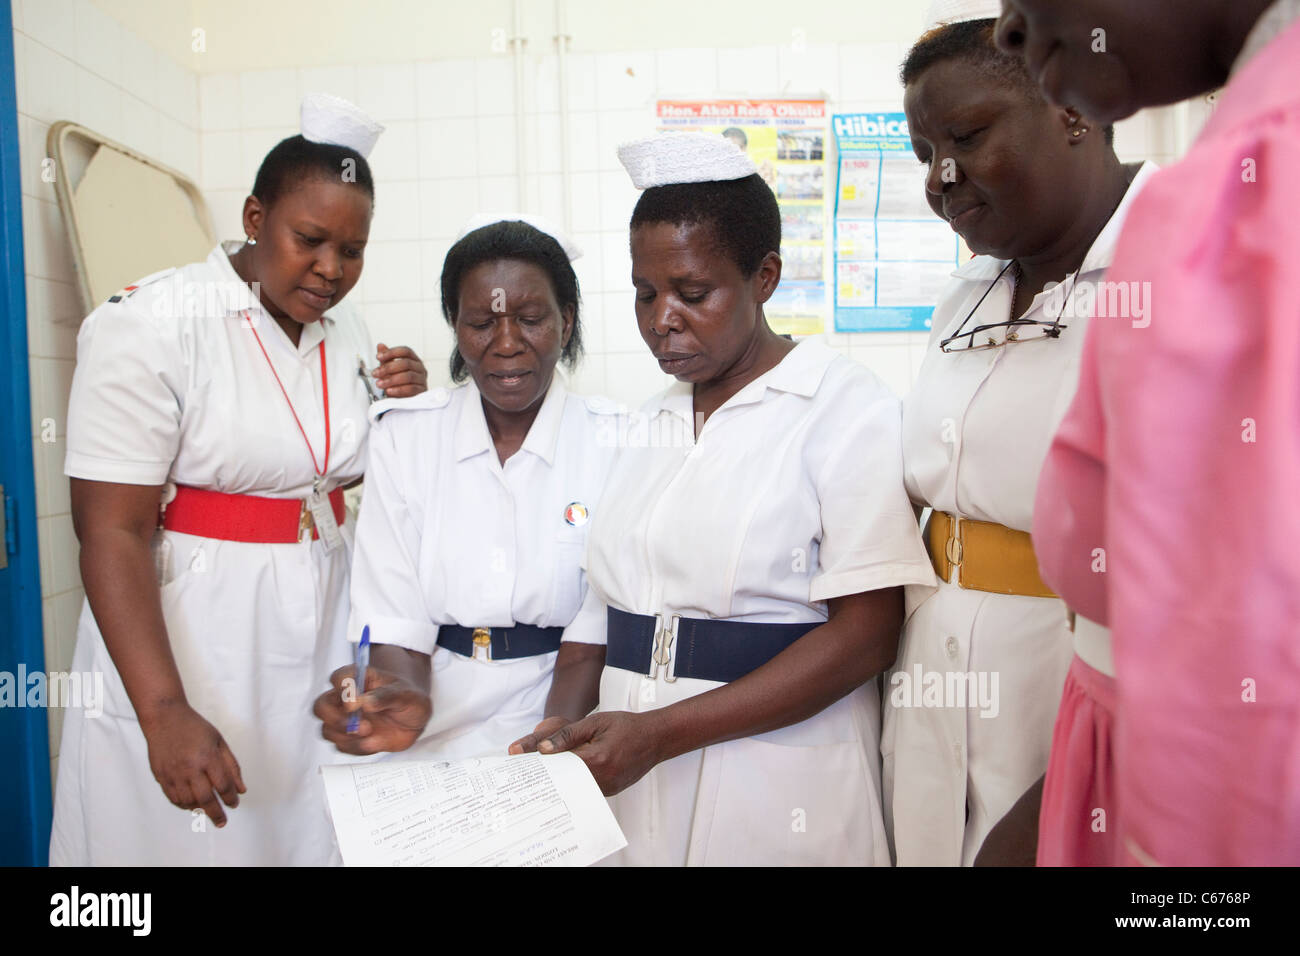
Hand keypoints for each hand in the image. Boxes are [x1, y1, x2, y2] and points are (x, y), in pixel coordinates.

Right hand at [141, 702, 244, 826]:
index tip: (234, 804)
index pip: (223, 785)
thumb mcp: (219, 742)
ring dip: (199, 809)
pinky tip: (191, 804)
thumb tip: (241, 790)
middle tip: (222, 822)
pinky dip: (184, 804)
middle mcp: (190, 768)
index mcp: (207, 757)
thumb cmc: (195, 728)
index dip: (230, 798)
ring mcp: (173, 774)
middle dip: (216, 813)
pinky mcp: (161, 776)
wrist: (165, 719)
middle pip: (205, 799)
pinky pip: (173, 798)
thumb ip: (232, 766)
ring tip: (207, 810)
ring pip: (188, 802)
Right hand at [314, 664, 431, 754]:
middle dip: (336, 720)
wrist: (414, 718)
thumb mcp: (405, 694)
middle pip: (321, 706)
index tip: (354, 704)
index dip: (342, 690)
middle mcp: (345, 698)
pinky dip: (357, 748)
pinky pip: (341, 746)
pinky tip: (375, 742)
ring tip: (372, 734)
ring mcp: (344, 719)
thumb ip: (386, 696)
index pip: (338, 678)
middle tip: (362, 727)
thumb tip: (365, 702)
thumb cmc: (407, 698)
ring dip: (348, 737)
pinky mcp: (348, 737)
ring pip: (327, 730)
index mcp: (358, 678)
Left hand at [372, 343, 426, 397]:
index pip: (405, 351)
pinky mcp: (422, 391)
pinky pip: (411, 389)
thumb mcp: (390, 369)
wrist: (404, 399)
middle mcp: (420, 368)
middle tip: (376, 373)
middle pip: (406, 363)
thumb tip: (380, 345)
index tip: (378, 357)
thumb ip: (386, 358)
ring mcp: (422, 380)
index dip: (391, 352)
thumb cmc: (398, 382)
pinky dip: (398, 390)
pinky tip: (389, 391)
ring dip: (391, 380)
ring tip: (380, 384)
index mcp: (414, 359)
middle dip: (388, 368)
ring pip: (408, 376)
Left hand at [511, 712, 661, 796]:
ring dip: (558, 773)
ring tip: (542, 763)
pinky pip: (583, 786)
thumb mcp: (595, 722)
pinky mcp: (608, 791)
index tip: (516, 755)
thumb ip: (567, 735)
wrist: (655, 738)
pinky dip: (572, 777)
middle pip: (562, 777)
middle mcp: (602, 778)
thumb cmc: (626, 726)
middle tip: (524, 760)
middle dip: (544, 768)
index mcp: (597, 759)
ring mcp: (606, 788)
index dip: (536, 758)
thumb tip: (543, 749)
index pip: (558, 762)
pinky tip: (565, 766)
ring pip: (572, 784)